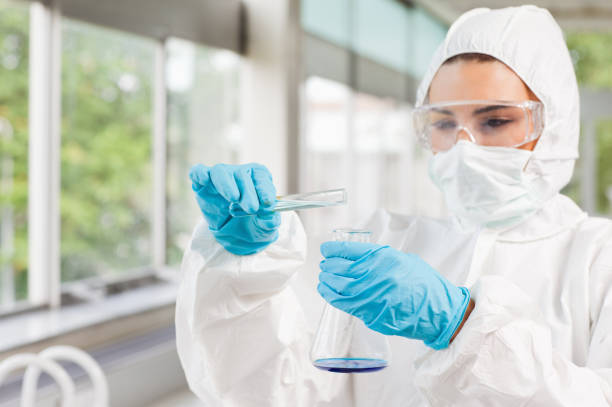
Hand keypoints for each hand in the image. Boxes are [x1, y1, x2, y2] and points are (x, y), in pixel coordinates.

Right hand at [189, 163, 280, 254]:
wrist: (234, 234)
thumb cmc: (253, 223)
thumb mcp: (265, 226)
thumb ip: (270, 222)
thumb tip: (271, 218)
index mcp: (258, 178)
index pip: (261, 176)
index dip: (265, 189)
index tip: (268, 203)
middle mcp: (239, 173)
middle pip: (242, 175)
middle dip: (248, 192)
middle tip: (252, 209)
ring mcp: (220, 178)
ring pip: (220, 172)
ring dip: (227, 184)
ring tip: (234, 198)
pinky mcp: (202, 185)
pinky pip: (198, 172)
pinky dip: (200, 173)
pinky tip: (204, 179)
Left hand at [318, 241, 470, 349]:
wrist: (439, 310)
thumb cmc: (424, 283)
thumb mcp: (403, 260)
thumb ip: (380, 258)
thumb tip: (355, 257)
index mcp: (384, 258)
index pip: (348, 250)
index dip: (332, 249)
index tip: (325, 248)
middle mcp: (376, 275)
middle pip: (340, 269)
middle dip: (328, 266)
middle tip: (324, 265)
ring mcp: (373, 296)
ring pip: (339, 288)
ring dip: (327, 282)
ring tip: (323, 278)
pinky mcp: (372, 314)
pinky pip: (346, 305)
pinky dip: (332, 297)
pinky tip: (328, 292)